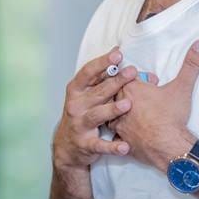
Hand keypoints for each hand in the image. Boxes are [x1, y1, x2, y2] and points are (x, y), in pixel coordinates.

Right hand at [53, 48, 137, 168]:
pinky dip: (112, 147)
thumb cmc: (82, 112)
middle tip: (132, 72)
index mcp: (76, 90)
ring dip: (112, 110)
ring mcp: (79, 125)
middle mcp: (75, 106)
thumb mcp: (87, 93)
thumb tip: (117, 51)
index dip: (102, 63)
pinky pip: (99, 145)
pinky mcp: (85, 144)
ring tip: (127, 104)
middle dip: (115, 82)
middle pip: (97, 92)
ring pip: (96, 116)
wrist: (67, 146)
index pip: (88, 73)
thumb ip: (102, 75)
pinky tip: (125, 146)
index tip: (118, 55)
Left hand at [110, 39, 198, 170]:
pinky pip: (114, 134)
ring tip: (135, 113)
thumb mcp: (182, 86)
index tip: (151, 82)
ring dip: (121, 111)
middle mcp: (121, 104)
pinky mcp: (121, 140)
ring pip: (111, 112)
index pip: (126, 75)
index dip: (138, 77)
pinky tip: (127, 133)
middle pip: (117, 92)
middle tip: (144, 97)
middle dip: (128, 92)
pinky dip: (119, 133)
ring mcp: (119, 123)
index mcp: (132, 88)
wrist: (168, 147)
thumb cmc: (172, 116)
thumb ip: (191, 63)